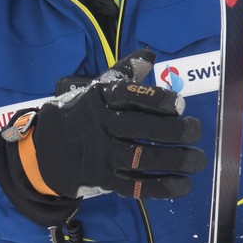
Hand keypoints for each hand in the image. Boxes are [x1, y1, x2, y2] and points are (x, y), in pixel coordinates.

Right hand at [18, 50, 205, 199]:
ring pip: (142, 158)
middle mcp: (99, 126)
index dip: (158, 100)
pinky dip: (162, 187)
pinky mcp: (103, 179)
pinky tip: (182, 184)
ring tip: (197, 159)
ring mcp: (101, 154)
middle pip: (141, 128)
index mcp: (99, 100)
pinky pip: (135, 186)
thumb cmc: (81, 115)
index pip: (130, 96)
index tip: (179, 105)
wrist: (45, 150)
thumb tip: (149, 55)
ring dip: (176, 160)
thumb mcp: (95, 90)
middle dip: (175, 130)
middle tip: (195, 131)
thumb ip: (124, 74)